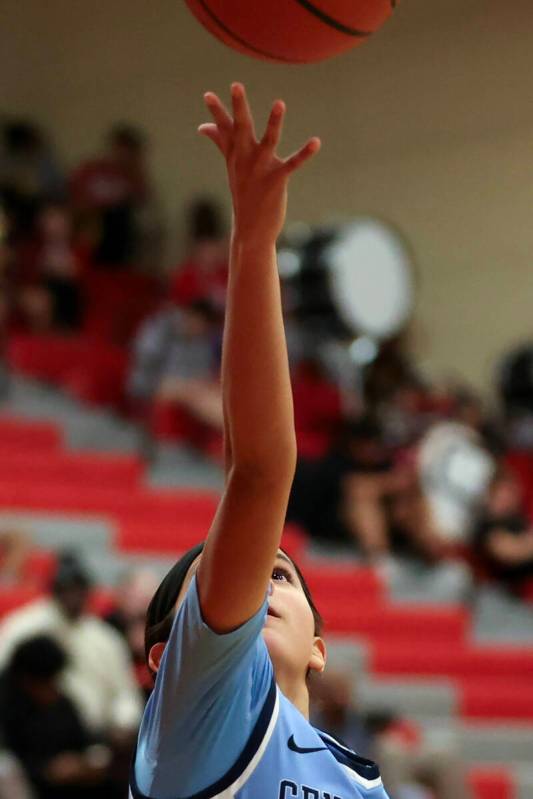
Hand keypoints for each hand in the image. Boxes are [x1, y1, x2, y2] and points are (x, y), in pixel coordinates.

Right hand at [199, 83, 319, 244]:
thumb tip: (203, 127)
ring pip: (268, 141)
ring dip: (274, 122)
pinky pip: (292, 164)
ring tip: (279, 103)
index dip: (216, 112)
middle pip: (241, 129)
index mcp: (235, 155)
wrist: (250, 229)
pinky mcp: (276, 180)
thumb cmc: (244, 194)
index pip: (224, 130)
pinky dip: (304, 153)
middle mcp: (245, 159)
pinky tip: (316, 142)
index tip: (208, 94)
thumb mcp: (231, 166)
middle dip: (239, 107)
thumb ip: (221, 142)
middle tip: (236, 85)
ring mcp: (260, 169)